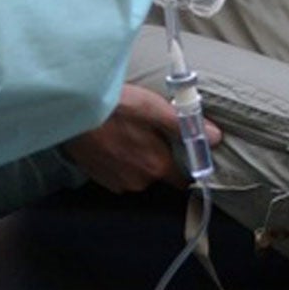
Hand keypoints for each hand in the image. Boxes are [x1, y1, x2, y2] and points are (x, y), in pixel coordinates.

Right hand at [62, 83, 219, 192]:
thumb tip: (216, 138)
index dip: (185, 164)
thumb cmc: (115, 106)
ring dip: (135, 158)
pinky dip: (117, 160)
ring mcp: (116, 182)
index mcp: (156, 167)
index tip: (183, 150)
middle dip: (157, 156)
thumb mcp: (155, 109)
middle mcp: (138, 181)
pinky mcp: (97, 178)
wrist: (72, 111)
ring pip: (137, 173)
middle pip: (158, 174)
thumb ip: (186, 126)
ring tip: (126, 133)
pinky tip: (111, 140)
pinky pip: (117, 172)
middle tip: (148, 131)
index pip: (183, 179)